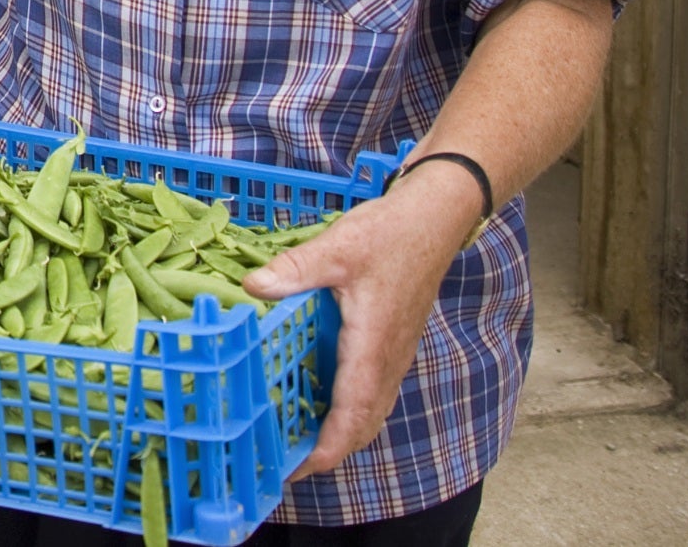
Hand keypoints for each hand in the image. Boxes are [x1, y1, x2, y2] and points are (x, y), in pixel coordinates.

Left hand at [244, 164, 484, 476]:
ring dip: (341, 433)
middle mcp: (387, 359)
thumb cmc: (390, 233)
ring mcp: (394, 354)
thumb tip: (253, 288)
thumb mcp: (337, 247)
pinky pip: (374, 392)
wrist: (435, 219)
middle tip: (286, 463)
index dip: (327, 446)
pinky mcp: (394, 344)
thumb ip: (295, 270)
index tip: (300, 468)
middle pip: (361, 424)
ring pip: (371, 411)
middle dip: (328, 450)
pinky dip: (351, 411)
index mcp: (372, 345)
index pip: (351, 412)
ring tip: (301, 443)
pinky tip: (325, 403)